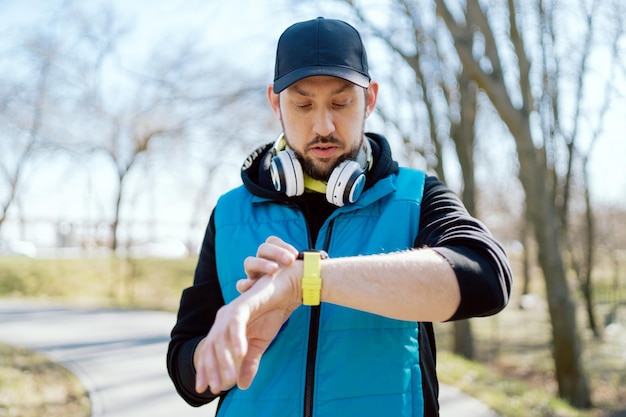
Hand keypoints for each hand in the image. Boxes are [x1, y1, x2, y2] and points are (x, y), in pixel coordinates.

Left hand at [194, 239, 301, 394]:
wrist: (288, 290)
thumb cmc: (273, 312)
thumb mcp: (260, 344)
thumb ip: (250, 363)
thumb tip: (242, 386)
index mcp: (224, 327)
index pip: (209, 351)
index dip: (206, 370)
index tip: (205, 390)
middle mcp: (224, 318)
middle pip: (210, 346)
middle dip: (210, 369)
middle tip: (215, 388)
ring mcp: (232, 311)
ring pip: (221, 338)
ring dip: (224, 360)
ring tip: (228, 379)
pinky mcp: (243, 304)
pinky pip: (236, 323)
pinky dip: (236, 338)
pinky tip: (240, 353)